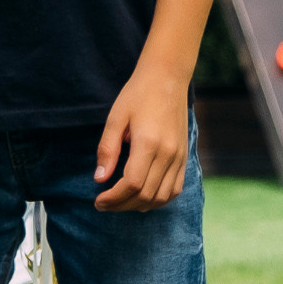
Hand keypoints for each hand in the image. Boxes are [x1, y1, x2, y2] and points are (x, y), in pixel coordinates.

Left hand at [93, 63, 191, 210]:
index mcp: (149, 143)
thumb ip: (107, 149)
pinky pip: (174, 189)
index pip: (131, 184)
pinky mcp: (184, 157)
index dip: (113, 198)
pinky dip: (158, 199)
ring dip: (139, 205)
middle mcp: (168, 153)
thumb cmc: (138, 94)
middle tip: (104, 204)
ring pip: (161, 197)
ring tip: (121, 202)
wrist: (168, 78)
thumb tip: (100, 178)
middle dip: (122, 205)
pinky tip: (142, 197)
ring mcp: (179, 157)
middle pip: (145, 195)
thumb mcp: (116, 117)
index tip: (98, 200)